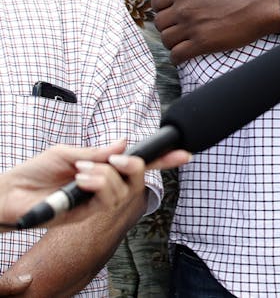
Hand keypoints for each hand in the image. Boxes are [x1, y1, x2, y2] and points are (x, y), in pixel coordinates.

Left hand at [0, 140, 189, 227]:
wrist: (10, 193)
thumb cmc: (36, 172)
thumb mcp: (69, 153)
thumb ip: (98, 152)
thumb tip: (125, 143)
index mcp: (103, 169)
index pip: (139, 166)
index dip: (162, 160)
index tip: (184, 153)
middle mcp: (105, 186)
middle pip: (139, 178)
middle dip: (137, 165)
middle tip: (120, 159)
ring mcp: (97, 202)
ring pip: (123, 190)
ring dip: (107, 175)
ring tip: (83, 170)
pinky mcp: (86, 214)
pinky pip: (105, 201)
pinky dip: (97, 184)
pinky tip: (81, 179)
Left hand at [152, 0, 279, 63]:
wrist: (271, 2)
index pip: (156, 1)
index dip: (163, 6)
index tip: (173, 9)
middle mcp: (185, 8)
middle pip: (160, 22)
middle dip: (169, 24)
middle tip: (181, 25)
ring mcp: (193, 27)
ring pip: (167, 40)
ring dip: (173, 40)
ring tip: (184, 39)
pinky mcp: (203, 44)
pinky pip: (177, 55)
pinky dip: (178, 56)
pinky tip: (187, 53)